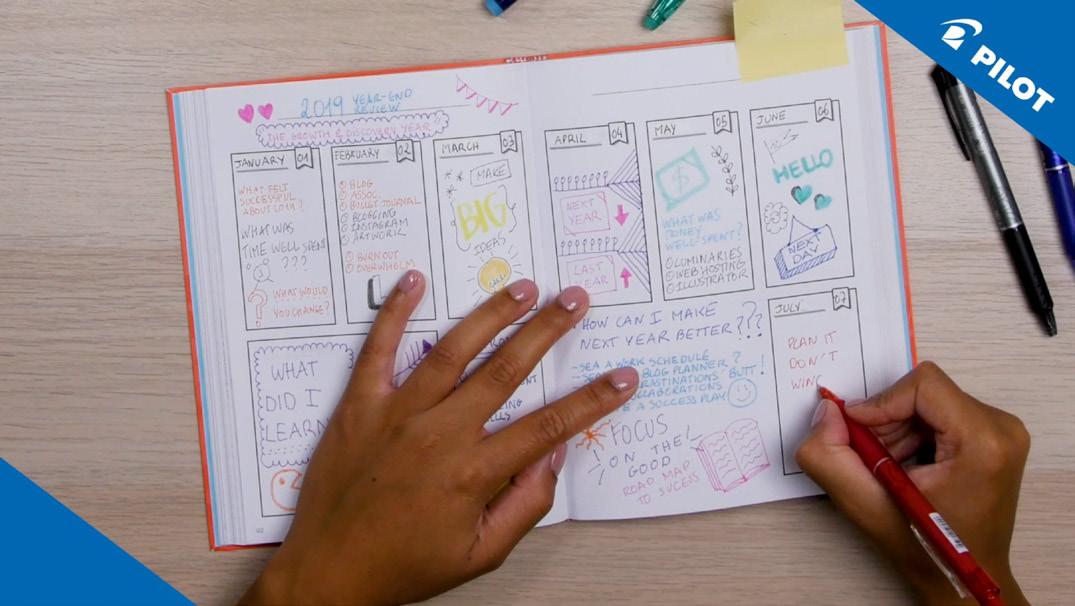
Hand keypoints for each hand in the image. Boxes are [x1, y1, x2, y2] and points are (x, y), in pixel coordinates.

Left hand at [240, 271, 638, 604]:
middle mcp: (439, 434)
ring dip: (491, 314)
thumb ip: (524, 506)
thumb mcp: (480, 555)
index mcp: (473, 473)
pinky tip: (414, 281)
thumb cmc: (405, 566)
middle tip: (576, 300)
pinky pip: (378, 349)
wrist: (329, 571)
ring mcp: (397, 414)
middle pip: (506, 370)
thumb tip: (554, 457)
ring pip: (453, 350)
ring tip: (523, 287)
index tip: (623, 378)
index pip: (548, 427)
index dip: (592, 401)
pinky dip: (395, 313)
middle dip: (548, 331)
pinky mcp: (360, 404)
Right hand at [796, 362, 1029, 604]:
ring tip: (889, 466)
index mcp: (984, 442)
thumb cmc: (927, 548)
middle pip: (925, 391)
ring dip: (897, 427)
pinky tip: (906, 464)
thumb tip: (828, 410)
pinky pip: (942, 411)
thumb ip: (828, 454)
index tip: (857, 429)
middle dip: (887, 420)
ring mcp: (1003, 431)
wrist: (963, 578)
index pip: (924, 385)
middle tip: (873, 457)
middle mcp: (1002, 429)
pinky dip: (913, 431)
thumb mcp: (864, 504)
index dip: (881, 403)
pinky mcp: (996, 436)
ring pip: (930, 400)